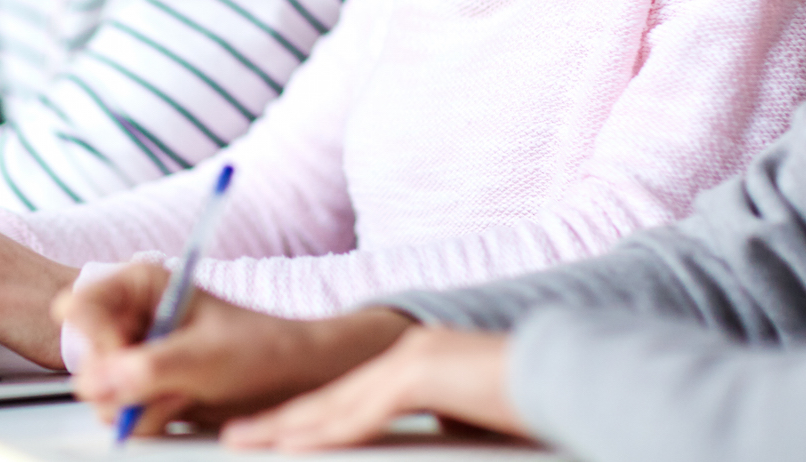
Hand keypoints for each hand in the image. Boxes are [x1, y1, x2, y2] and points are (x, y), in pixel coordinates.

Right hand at [60, 262, 414, 434]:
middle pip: (85, 356)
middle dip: (122, 380)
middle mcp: (130, 318)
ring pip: (99, 391)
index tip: (121, 365)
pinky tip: (184, 403)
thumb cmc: (261, 348)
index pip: (81, 308)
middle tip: (167, 384)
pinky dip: (149, 417)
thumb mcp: (206, 357)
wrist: (294, 379)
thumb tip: (98, 383)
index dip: (96, 342)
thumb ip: (149, 368)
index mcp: (138, 285)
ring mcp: (133, 355)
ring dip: (140, 403)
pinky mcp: (142, 388)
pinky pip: (119, 413)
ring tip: (184, 391)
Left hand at [222, 328, 523, 450]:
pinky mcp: (420, 375)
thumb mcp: (470, 420)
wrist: (572, 375)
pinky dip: (327, 431)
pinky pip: (364, 412)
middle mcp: (402, 362)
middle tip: (233, 437)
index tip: (268, 435)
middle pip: (327, 400)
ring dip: (286, 428)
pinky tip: (293, 444)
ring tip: (244, 442)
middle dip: (278, 422)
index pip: (345, 402)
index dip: (302, 420)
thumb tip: (425, 438)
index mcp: (411, 371)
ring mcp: (409, 364)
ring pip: (334, 405)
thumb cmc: (530, 405)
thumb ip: (436, 426)